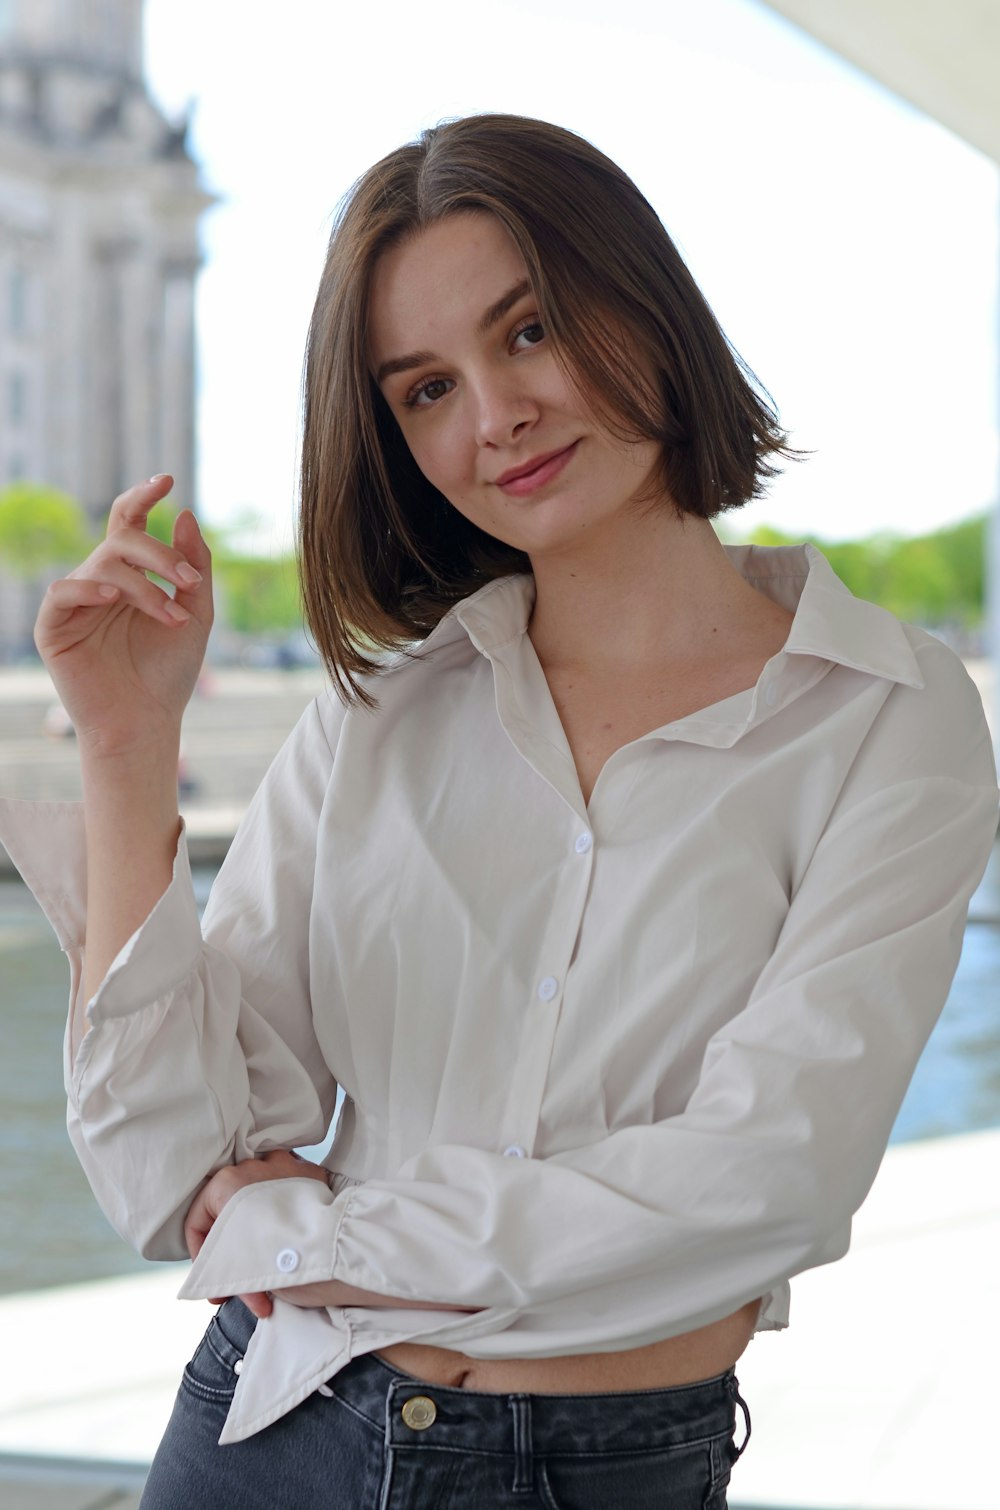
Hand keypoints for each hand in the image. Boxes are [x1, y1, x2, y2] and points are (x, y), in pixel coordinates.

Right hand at [34, 475, 212, 760]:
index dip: (142, 498)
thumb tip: (186, 514)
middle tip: (186, 581)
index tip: (166, 479)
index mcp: (131, 576)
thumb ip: (194, 567)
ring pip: (102, 567)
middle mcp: (101, 583)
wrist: (147, 721)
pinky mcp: (54, 627)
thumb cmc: (170, 672)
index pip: (129, 524)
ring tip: (171, 616)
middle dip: (159, 555)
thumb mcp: (195, 614)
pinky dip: (88, 589)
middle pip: (122, 541)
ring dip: (143, 587)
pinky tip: (114, 599)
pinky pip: (62, 592)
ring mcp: (76, 603)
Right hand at [185, 1150, 329, 1319]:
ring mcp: (284, 1164)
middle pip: (230, 1211)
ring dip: (257, 1231)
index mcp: (226, 1184)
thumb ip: (225, 1269)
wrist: (334, 1247)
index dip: (202, 1259)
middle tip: (239, 1284)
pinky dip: (283, 1216)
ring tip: (265, 1265)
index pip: (198, 1222)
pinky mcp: (310, 1173)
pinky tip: (287, 1243)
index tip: (215, 1286)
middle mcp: (252, 1166)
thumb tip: (219, 1290)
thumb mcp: (239, 1267)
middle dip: (233, 1250)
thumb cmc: (279, 1258)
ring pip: (257, 1198)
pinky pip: (287, 1193)